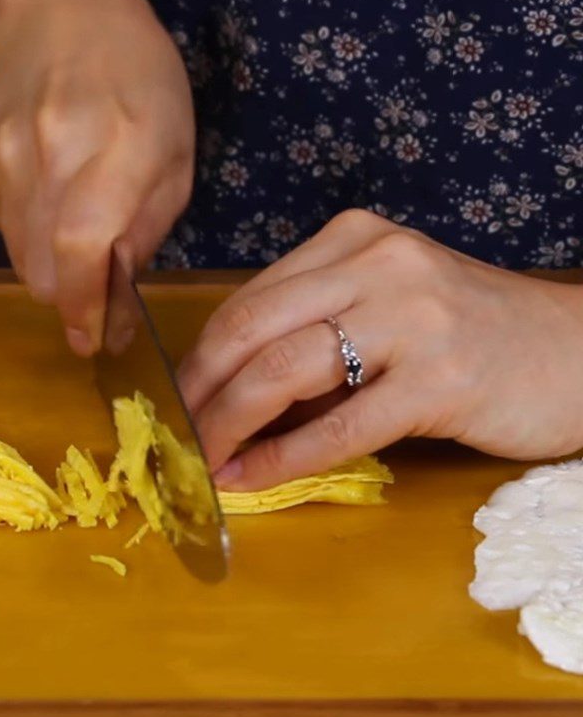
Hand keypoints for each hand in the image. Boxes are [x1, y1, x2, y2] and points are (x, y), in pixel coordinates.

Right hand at [0, 0, 194, 354]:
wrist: (63, 12)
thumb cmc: (142, 85)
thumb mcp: (175, 158)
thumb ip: (146, 231)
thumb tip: (116, 303)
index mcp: (113, 151)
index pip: (81, 249)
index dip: (84, 307)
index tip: (93, 342)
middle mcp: (47, 155)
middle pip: (40, 268)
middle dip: (69, 300)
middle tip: (96, 297)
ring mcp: (3, 157)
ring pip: (17, 256)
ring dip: (49, 271)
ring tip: (77, 242)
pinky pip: (2, 228)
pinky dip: (29, 239)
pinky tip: (52, 207)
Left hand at [178, 209, 582, 490]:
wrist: (575, 353)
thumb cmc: (468, 334)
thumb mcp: (382, 313)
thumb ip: (313, 338)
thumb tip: (231, 396)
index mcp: (353, 240)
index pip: (250, 299)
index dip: (201, 356)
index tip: (177, 398)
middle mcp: (377, 264)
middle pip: (253, 329)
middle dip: (200, 390)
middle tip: (173, 434)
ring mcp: (411, 317)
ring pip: (285, 370)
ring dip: (229, 422)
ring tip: (202, 458)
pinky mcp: (440, 379)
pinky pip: (341, 424)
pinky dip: (285, 455)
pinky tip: (251, 476)